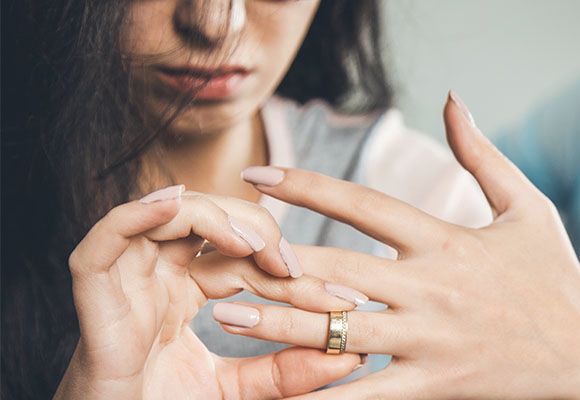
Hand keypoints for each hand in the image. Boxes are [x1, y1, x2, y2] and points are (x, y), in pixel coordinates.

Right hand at [57, 189, 366, 399]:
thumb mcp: (238, 391)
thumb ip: (286, 372)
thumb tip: (350, 355)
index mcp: (188, 288)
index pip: (246, 257)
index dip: (292, 269)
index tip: (342, 298)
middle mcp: (158, 272)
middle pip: (214, 221)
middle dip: (263, 235)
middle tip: (296, 268)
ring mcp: (126, 275)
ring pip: (170, 213)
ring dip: (217, 218)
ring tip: (253, 247)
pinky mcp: (93, 288)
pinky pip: (108, 236)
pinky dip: (141, 214)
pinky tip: (177, 209)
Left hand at [213, 92, 579, 398]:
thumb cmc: (556, 276)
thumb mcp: (527, 206)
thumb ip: (482, 154)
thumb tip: (452, 99)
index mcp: (446, 241)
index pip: (364, 207)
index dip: (307, 187)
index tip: (259, 176)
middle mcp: (431, 290)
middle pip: (338, 272)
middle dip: (274, 260)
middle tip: (219, 251)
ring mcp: (430, 341)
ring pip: (341, 333)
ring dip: (280, 324)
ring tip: (228, 316)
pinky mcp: (435, 385)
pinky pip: (369, 395)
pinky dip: (326, 394)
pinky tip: (284, 394)